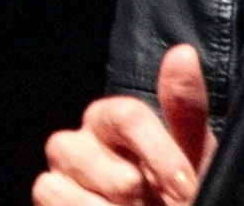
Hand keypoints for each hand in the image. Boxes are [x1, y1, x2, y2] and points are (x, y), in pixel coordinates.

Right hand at [35, 44, 216, 204]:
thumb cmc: (180, 188)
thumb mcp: (194, 152)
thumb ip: (185, 107)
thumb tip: (182, 53)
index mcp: (115, 119)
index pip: (127, 116)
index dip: (159, 154)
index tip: (185, 185)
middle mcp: (81, 140)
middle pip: (82, 152)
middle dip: (126, 186)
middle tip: (151, 201)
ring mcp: (61, 173)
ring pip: (57, 180)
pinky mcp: (50, 197)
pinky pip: (49, 197)